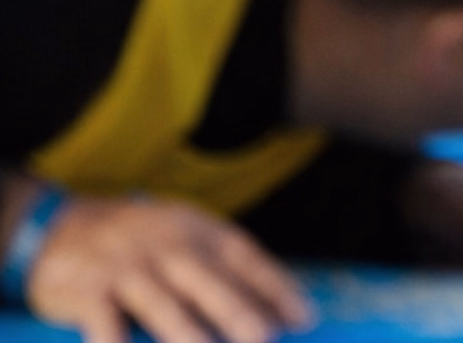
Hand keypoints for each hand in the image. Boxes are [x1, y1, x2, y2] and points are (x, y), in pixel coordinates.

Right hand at [28, 195, 310, 342]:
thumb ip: (224, 269)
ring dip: (188, 335)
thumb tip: (275, 311)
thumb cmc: (142, 242)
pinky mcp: (89, 291)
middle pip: (209, 283)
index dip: (276, 289)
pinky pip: (105, 324)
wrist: (62, 228)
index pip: (246, 259)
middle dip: (239, 312)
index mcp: (199, 232)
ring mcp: (128, 269)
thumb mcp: (186, 238)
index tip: (303, 318)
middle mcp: (167, 247)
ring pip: (163, 306)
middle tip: (265, 338)